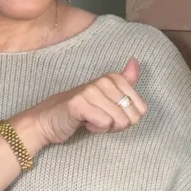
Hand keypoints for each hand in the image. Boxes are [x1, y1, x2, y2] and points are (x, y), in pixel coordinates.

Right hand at [22, 58, 148, 146]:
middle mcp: (104, 81)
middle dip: (118, 125)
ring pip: (119, 120)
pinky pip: (104, 123)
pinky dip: (96, 129)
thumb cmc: (82, 110)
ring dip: (106, 127)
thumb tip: (136, 61)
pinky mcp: (79, 104)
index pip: (141, 108)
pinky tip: (84, 122)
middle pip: (132, 116)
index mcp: (113, 78)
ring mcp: (91, 91)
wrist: (48, 119)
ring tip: (91, 120)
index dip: (128, 118)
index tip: (112, 114)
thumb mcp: (108, 96)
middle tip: (101, 119)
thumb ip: (125, 81)